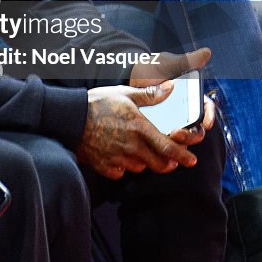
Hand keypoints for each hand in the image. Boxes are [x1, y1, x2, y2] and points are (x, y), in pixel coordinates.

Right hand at [77, 80, 201, 179]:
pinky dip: (123, 166)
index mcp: (140, 128)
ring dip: (145, 163)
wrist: (70, 116)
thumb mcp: (125, 93)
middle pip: (159, 165)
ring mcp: (118, 157)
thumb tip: (171, 88)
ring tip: (140, 152)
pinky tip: (119, 155)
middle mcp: (131, 146)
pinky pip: (120, 172)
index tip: (191, 159)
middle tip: (169, 159)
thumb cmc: (97, 102)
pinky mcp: (104, 165)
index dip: (183, 156)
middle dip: (168, 164)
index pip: (169, 148)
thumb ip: (150, 95)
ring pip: (140, 168)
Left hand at [129, 47, 215, 144]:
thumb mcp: (168, 64)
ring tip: (166, 140)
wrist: (129, 76)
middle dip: (190, 135)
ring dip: (177, 144)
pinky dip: (160, 145)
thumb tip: (207, 52)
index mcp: (191, 97)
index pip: (206, 109)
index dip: (209, 117)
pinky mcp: (157, 130)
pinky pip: (162, 140)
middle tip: (177, 133)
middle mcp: (184, 113)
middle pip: (195, 130)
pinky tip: (154, 147)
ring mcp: (171, 122)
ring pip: (180, 139)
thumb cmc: (152, 67)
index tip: (206, 123)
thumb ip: (187, 60)